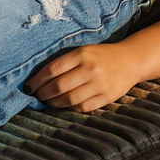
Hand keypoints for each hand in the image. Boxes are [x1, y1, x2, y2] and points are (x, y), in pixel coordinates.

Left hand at [24, 43, 141, 112]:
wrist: (131, 60)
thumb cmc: (101, 56)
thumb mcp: (83, 51)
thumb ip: (64, 63)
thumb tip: (39, 80)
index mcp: (81, 54)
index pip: (52, 69)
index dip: (37, 80)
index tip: (29, 87)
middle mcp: (90, 69)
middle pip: (59, 86)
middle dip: (43, 94)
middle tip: (37, 96)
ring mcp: (100, 84)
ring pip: (69, 99)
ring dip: (54, 103)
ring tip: (48, 102)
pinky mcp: (107, 97)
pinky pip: (83, 107)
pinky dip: (71, 108)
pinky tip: (66, 105)